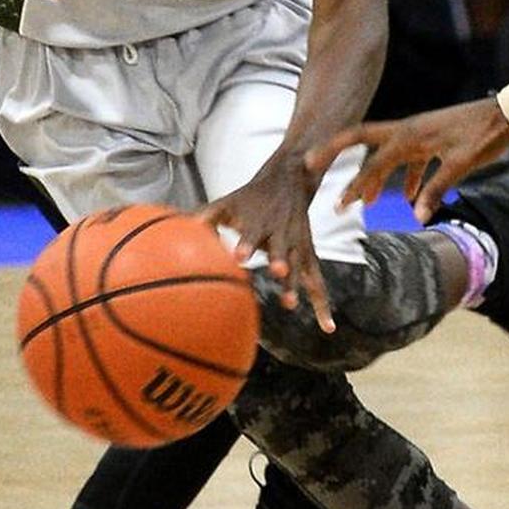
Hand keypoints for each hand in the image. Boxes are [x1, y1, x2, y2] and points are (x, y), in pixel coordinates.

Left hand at [201, 153, 334, 333]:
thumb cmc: (249, 198)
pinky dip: (322, 305)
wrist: (289, 181)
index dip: (247, 244)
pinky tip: (328, 327)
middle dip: (279, 261)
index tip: (239, 255)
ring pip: (300, 268)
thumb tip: (180, 232)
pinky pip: (317, 283)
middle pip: (280, 250)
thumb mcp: (226, 203)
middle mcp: (281, 234)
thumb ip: (205, 218)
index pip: (252, 234)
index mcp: (260, 223)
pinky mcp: (308, 256)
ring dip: (295, 285)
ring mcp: (297, 246)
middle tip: (277, 272)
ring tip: (289, 304)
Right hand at [304, 98, 508, 223]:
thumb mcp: (459, 165)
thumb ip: (435, 189)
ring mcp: (418, 133)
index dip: (354, 183)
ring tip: (365, 201)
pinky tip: (408, 198)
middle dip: (337, 152)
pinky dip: (405, 178)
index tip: (337, 201)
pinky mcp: (430, 139)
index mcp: (410, 135)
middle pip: (362, 140)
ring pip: (386, 154)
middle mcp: (408, 130)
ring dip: (375, 176)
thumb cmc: (482, 137)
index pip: (373, 162)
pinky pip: (409, 159)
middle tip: (312, 164)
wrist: (505, 115)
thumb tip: (415, 216)